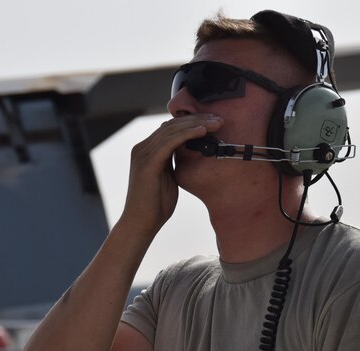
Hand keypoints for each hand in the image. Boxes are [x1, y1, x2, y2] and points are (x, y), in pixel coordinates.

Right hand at [120, 114, 221, 235]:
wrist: (141, 223)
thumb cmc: (156, 205)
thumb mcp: (168, 177)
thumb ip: (173, 162)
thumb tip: (189, 152)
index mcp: (147, 150)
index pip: (170, 128)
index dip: (192, 122)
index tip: (213, 122)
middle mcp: (142, 148)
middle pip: (172, 125)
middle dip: (197, 119)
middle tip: (219, 118)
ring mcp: (143, 154)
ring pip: (172, 130)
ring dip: (196, 124)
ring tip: (215, 123)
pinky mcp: (147, 163)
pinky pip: (170, 142)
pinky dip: (187, 135)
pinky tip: (202, 131)